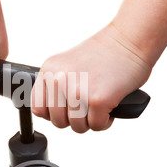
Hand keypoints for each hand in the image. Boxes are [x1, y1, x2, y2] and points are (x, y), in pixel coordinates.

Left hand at [31, 24, 151, 132]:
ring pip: (77, 127)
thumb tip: (49, 113)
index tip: (65, 110)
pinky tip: (109, 109)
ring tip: (98, 108)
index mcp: (48, 71)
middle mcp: (59, 81)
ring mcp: (77, 91)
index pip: (38, 108)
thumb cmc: (102, 54)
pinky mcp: (98, 99)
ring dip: (90, 122)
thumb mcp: (66, 65)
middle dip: (74, 119)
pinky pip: (96, 126)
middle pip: (58, 121)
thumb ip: (54, 85)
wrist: (129, 39)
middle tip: (86, 108)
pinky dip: (105, 122)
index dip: (53, 114)